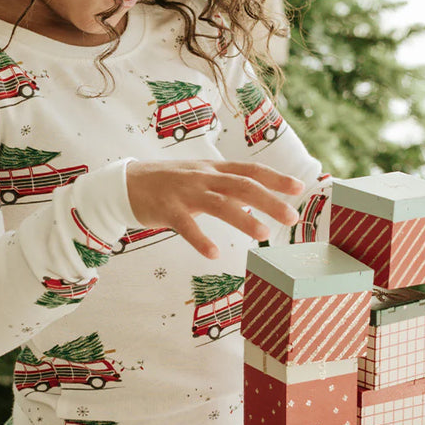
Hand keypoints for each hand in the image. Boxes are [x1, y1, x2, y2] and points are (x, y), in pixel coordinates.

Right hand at [126, 160, 304, 258]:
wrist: (125, 183)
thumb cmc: (167, 183)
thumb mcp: (199, 180)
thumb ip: (225, 188)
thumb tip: (255, 201)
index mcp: (213, 170)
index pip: (250, 170)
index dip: (275, 178)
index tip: (300, 188)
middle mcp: (202, 178)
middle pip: (242, 185)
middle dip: (269, 200)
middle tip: (292, 217)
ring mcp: (185, 193)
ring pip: (219, 204)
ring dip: (244, 218)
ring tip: (264, 234)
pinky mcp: (167, 210)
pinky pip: (186, 226)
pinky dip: (200, 239)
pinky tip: (214, 253)